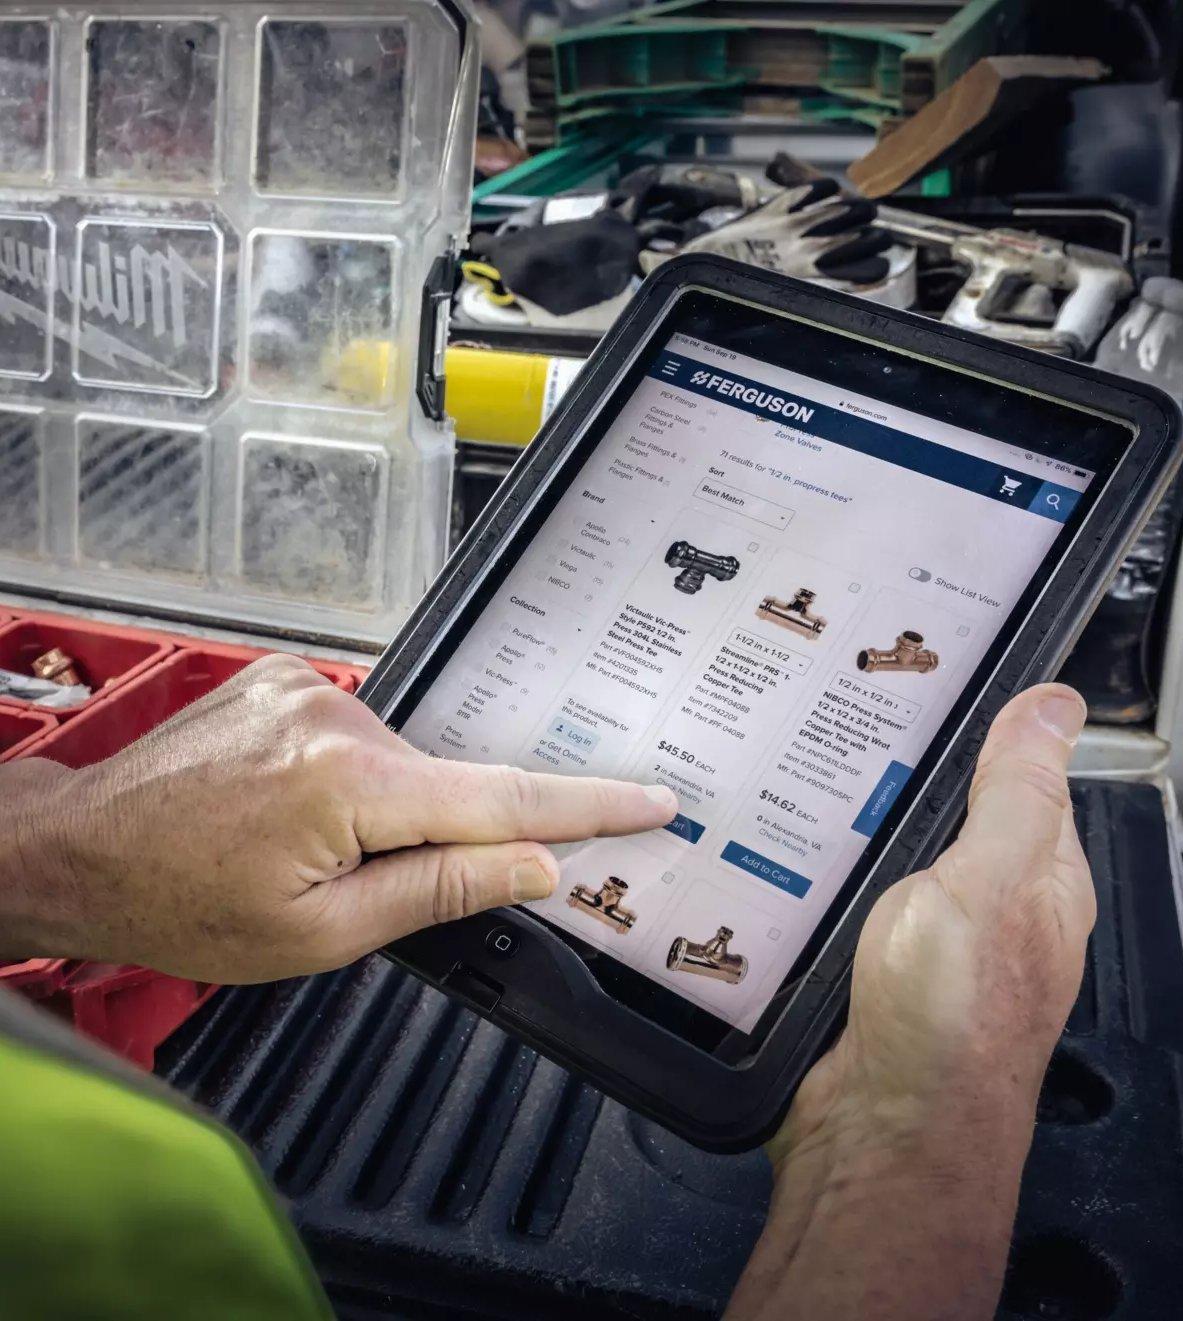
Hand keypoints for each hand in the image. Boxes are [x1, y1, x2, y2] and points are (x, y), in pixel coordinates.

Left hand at [0, 655, 676, 981]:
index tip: (651, 800)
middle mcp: (337, 716)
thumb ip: (440, 890)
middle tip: (370, 888)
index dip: (587, 805)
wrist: (79, 851)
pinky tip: (295, 816)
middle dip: (446, 838)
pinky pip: (366, 737)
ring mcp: (311, 690)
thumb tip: (534, 865)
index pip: (503, 799)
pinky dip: (360, 781)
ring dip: (391, 813)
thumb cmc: (180, 904)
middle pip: (449, 785)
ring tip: (304, 855)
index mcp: (349, 784)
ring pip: (406, 763)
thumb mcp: (320, 934)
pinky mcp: (292, 681)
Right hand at [727, 684, 1092, 1320]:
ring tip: (811, 780)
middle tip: (851, 729)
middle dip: (902, 774)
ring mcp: (930, 936)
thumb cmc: (951, 1023)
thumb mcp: (992, 879)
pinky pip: (851, 894)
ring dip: (856, 824)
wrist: (881, 1128)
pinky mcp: (875, 962)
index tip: (934, 685)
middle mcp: (990, 906)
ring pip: (890, 851)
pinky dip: (824, 870)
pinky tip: (794, 854)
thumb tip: (1054, 708)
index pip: (1023, 775)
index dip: (985, 726)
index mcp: (1040, 876)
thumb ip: (1019, 792)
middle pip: (947, 810)